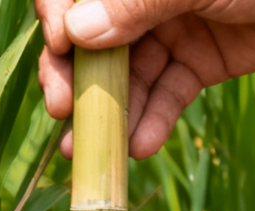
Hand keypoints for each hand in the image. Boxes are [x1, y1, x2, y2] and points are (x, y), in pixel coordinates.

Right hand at [35, 0, 254, 159]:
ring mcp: (168, 31)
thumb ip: (136, 4)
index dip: (58, 22)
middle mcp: (141, 0)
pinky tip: (141, 147)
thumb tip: (75, 33)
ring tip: (91, 152)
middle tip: (64, 113)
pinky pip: (166, 95)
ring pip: (127, 76)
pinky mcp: (197, 64)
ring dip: (108, 113)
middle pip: (90, 42)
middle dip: (74, 79)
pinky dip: (153, 121)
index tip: (60, 50)